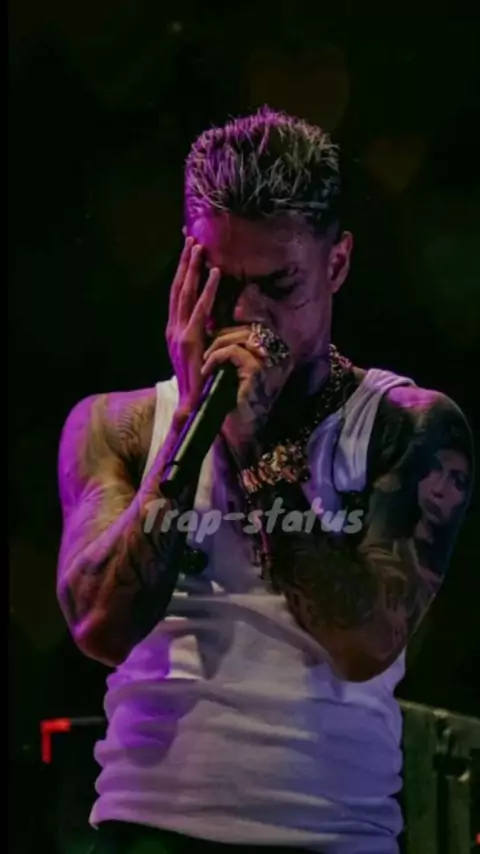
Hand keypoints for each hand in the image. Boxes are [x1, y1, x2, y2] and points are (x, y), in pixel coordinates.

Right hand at [166, 237, 220, 419]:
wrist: (190, 404)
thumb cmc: (197, 383)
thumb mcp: (197, 355)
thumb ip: (202, 336)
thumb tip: (212, 320)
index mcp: (173, 331)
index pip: (175, 295)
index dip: (180, 273)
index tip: (186, 253)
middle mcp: (172, 328)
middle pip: (176, 288)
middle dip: (183, 263)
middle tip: (190, 239)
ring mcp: (179, 332)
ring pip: (184, 293)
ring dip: (191, 268)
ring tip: (198, 246)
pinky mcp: (189, 339)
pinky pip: (200, 309)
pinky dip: (207, 289)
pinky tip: (214, 272)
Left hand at [201, 325, 292, 460]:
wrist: (240, 433)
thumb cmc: (236, 403)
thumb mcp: (236, 370)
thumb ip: (235, 348)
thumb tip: (216, 326)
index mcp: (278, 355)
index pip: (255, 328)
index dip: (232, 330)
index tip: (212, 339)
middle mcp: (280, 356)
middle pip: (249, 329)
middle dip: (223, 335)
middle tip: (207, 351)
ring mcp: (272, 363)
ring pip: (241, 336)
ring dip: (217, 345)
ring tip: (206, 361)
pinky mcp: (258, 371)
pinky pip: (234, 352)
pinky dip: (216, 357)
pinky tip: (207, 370)